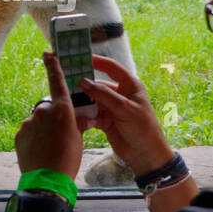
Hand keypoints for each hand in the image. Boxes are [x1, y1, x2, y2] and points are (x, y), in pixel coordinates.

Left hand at [14, 51, 83, 179]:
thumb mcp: (78, 137)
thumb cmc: (68, 158)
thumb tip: (77, 116)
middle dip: (53, 118)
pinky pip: (28, 132)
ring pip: (38, 122)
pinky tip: (40, 152)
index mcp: (61, 109)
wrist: (47, 180)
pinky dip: (34, 139)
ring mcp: (28, 123)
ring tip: (50, 148)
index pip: (57, 80)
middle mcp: (42, 111)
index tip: (48, 53)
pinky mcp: (19, 135)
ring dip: (43, 130)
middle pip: (48, 108)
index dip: (53, 65)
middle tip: (60, 136)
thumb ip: (75, 122)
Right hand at [79, 55, 175, 177]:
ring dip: (81, 100)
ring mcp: (111, 107)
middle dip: (84, 83)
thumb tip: (84, 82)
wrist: (146, 154)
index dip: (97, 61)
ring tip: (67, 98)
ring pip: (92, 100)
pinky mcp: (105, 120)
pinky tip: (74, 115)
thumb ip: (103, 95)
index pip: (111, 67)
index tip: (80, 57)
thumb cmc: (142, 128)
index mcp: (129, 85)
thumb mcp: (124, 108)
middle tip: (66, 80)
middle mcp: (120, 94)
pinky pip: (90, 113)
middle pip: (98, 84)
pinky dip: (83, 114)